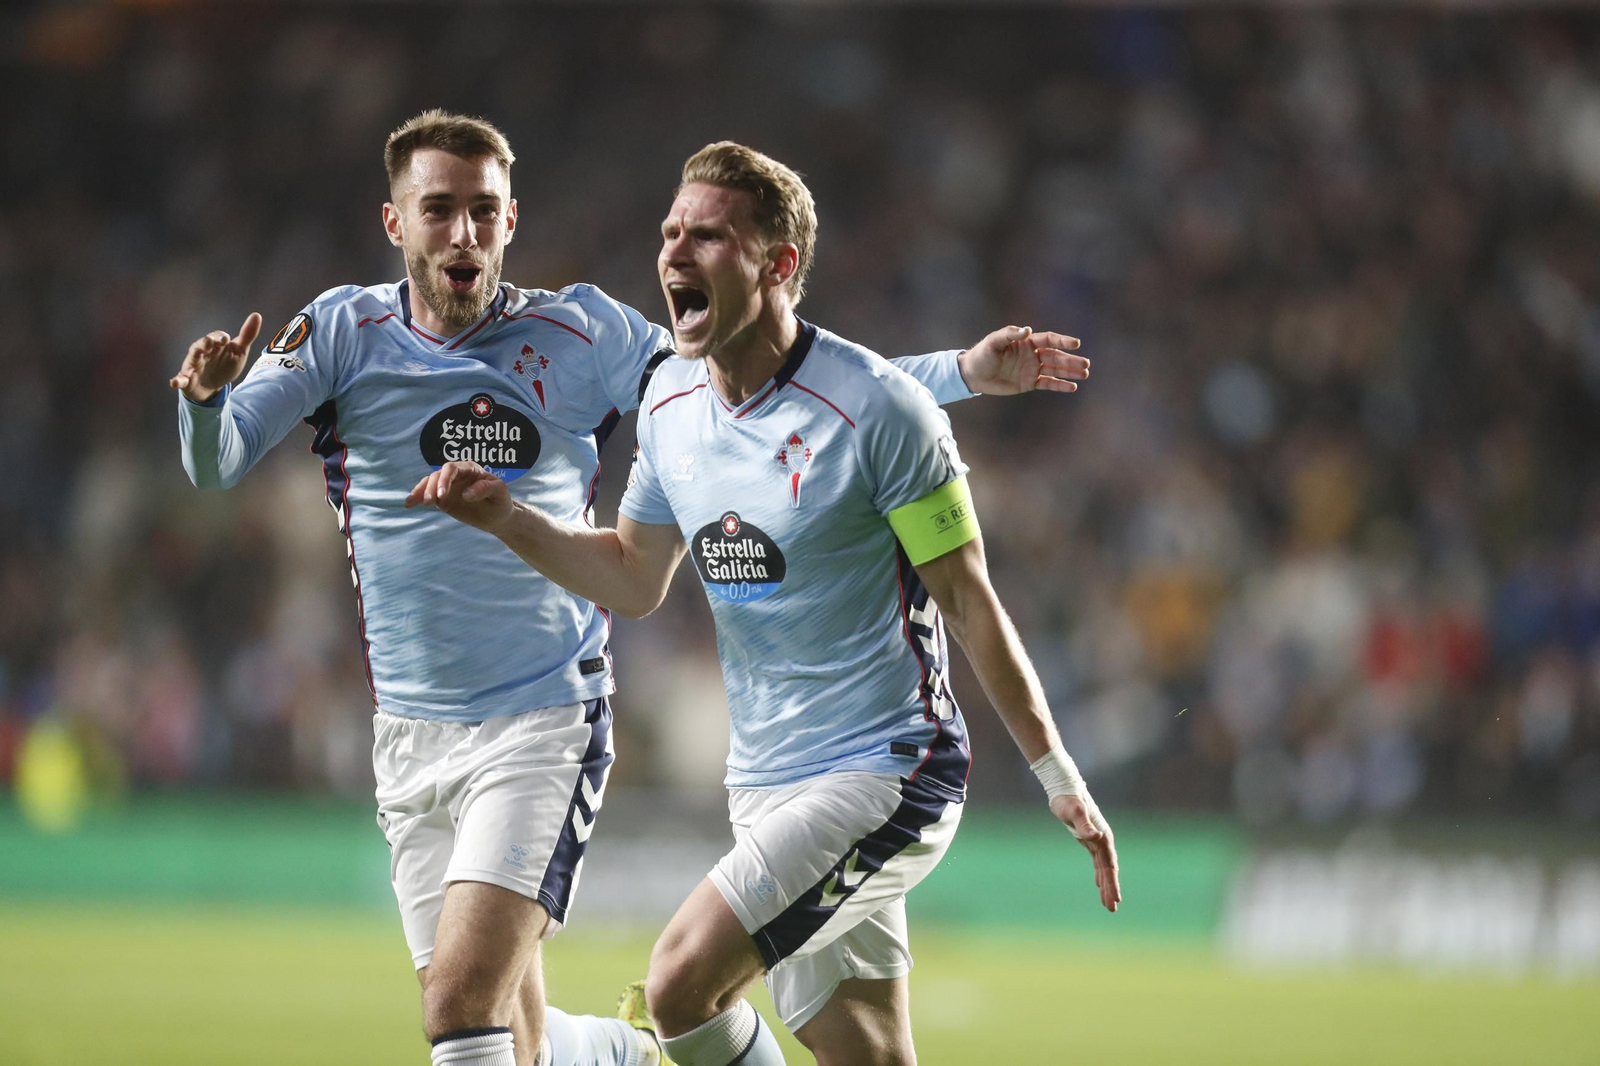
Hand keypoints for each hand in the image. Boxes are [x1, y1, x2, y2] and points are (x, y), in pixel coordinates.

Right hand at [169, 313, 262, 402]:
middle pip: (202, 344)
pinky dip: (178, 380)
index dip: (220, 338)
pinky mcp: (186, 379)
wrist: (213, 386)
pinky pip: (181, 379)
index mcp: (215, 345)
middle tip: (209, 341)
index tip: (225, 339)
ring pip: (192, 358)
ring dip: (194, 356)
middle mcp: (202, 352)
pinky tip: (175, 382)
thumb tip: (257, 315)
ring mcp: (193, 365)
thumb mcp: (238, 351)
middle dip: (205, 342)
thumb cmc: (225, 365)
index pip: (216, 337)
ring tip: (197, 353)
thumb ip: (247, 335)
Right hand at [404, 461, 514, 532]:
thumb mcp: (500, 492)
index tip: (442, 495)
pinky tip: (408, 504)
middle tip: (428, 501)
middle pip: (437, 475)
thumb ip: (485, 488)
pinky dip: (417, 498)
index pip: (452, 468)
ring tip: (413, 503)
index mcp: (469, 469)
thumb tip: (466, 493)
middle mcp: (456, 475)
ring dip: (420, 491)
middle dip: (430, 486)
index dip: (444, 479)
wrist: (498, 516)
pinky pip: (427, 495)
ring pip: (429, 484)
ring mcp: (447, 486)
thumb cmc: (501, 501)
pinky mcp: (442, 499)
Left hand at [958, 326, 1087, 395]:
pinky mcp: (1028, 383)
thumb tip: (1027, 330)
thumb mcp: (993, 342)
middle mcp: (1032, 354)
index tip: (1076, 344)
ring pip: (1055, 370)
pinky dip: (1060, 385)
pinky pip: (1047, 383)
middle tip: (1086, 364)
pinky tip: (1073, 387)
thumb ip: (1009, 334)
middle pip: (1056, 356)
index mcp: (1026, 342)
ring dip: (1070, 372)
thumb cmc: (982, 354)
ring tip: (1085, 374)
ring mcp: (1032, 369)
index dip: (1062, 341)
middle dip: (1071, 360)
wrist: (973, 375)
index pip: (1049, 340)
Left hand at [1050, 792, 1120, 912]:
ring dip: (1107, 885)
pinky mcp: (1089, 840)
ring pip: (1104, 868)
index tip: (1116, 899)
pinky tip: (1100, 885)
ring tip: (1109, 904)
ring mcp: (1097, 841)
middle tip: (1112, 909)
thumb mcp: (1074, 811)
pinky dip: (1100, 874)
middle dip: (1111, 889)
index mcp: (1103, 837)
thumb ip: (1084, 824)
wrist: (1064, 788)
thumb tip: (1094, 836)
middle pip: (1109, 870)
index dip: (1113, 883)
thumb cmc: (1068, 799)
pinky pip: (1097, 862)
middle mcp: (1103, 840)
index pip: (1110, 866)